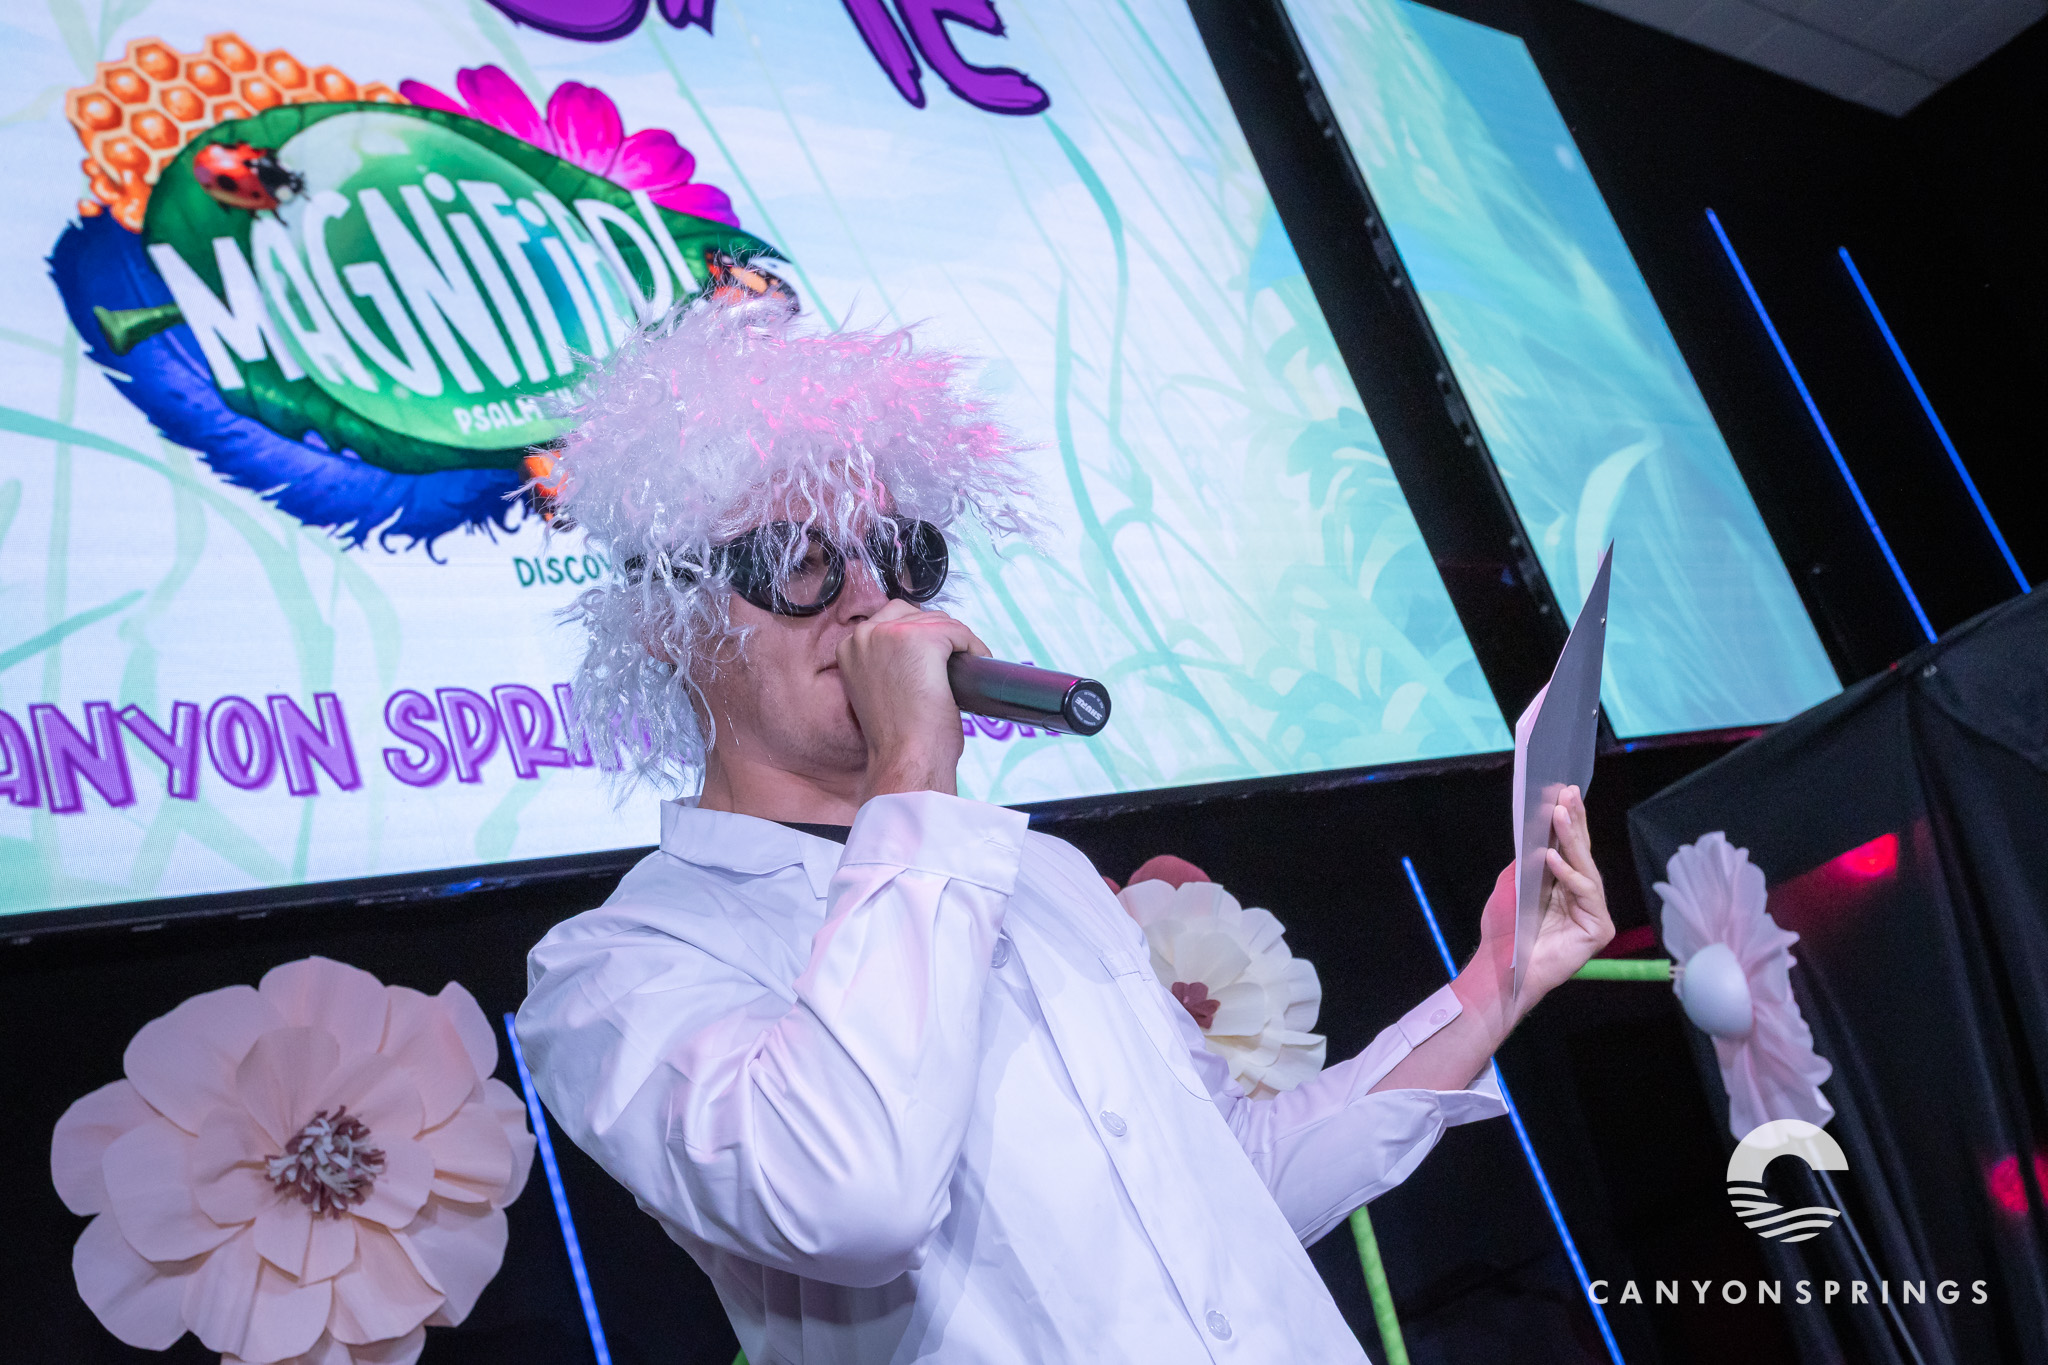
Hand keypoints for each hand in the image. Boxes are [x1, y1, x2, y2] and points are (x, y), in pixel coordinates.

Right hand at [837, 599, 988, 803]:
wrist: (905, 757)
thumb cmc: (896, 738)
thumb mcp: (876, 690)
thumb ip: (884, 664)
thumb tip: (916, 653)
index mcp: (849, 647)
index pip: (891, 619)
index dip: (918, 634)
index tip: (935, 655)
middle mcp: (864, 634)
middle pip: (915, 614)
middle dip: (939, 634)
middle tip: (954, 659)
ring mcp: (892, 633)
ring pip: (939, 621)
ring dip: (957, 640)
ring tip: (967, 663)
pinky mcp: (922, 639)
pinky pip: (959, 631)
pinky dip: (974, 645)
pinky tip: (978, 662)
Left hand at [1456, 786, 1613, 1036]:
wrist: (1502, 969)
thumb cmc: (1505, 931)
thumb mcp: (1511, 886)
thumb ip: (1526, 861)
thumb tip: (1536, 830)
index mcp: (1564, 885)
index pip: (1570, 848)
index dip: (1569, 821)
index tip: (1564, 792)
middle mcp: (1583, 896)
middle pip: (1582, 854)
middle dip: (1575, 822)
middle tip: (1569, 794)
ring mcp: (1594, 913)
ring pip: (1586, 870)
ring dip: (1572, 840)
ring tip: (1559, 815)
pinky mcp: (1600, 930)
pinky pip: (1586, 895)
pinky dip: (1568, 876)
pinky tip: (1552, 859)